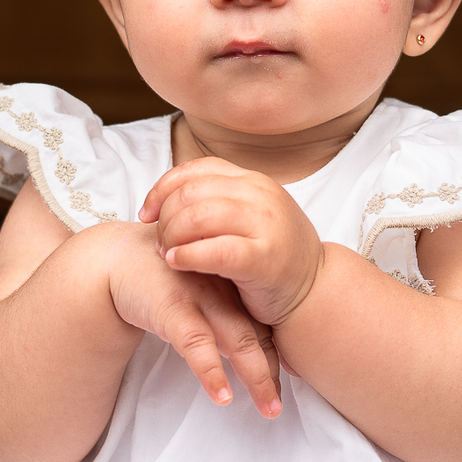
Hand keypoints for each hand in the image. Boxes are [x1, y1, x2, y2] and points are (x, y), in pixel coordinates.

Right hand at [104, 221, 281, 418]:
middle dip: (272, 373)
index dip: (280, 352)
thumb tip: (246, 353)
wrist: (116, 258)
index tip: (296, 377)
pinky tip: (222, 395)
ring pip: (237, 340)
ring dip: (255, 376)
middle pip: (257, 335)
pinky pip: (196, 343)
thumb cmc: (161, 278)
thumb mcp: (196, 291)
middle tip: (280, 406)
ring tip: (268, 406)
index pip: (262, 324)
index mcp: (230, 287)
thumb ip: (220, 316)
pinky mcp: (172, 308)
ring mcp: (200, 298)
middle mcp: (222, 291)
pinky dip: (212, 370)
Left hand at [139, 158, 323, 329]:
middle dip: (165, 217)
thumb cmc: (273, 257)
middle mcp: (261, 195)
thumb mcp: (248, 218)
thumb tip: (165, 199)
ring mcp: (266, 225)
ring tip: (167, 254)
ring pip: (199, 216)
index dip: (162, 189)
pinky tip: (176, 263)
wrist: (315, 292)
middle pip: (191, 192)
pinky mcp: (265, 258)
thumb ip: (217, 203)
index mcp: (253, 181)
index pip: (196, 170)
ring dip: (172, 236)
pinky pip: (216, 250)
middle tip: (158, 242)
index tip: (147, 214)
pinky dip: (188, 255)